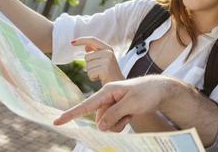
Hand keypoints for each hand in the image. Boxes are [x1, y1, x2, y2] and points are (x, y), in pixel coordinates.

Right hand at [53, 75, 170, 131]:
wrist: (161, 90)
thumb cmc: (147, 92)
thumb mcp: (131, 103)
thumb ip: (113, 114)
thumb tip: (99, 126)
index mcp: (108, 91)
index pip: (86, 105)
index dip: (71, 114)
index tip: (57, 121)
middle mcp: (108, 97)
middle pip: (99, 119)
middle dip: (112, 122)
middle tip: (128, 114)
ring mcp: (112, 104)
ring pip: (106, 123)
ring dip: (118, 124)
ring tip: (131, 114)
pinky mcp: (118, 110)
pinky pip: (113, 123)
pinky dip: (121, 123)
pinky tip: (131, 115)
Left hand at [72, 37, 122, 84]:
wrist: (118, 84)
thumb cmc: (109, 72)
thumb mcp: (104, 59)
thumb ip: (95, 52)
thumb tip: (86, 46)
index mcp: (108, 48)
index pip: (92, 40)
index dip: (82, 40)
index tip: (72, 42)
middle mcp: (108, 52)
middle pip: (87, 56)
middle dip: (89, 65)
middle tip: (100, 70)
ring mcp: (107, 61)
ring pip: (87, 66)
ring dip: (91, 72)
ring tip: (101, 74)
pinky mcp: (105, 70)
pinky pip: (90, 73)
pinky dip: (92, 78)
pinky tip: (101, 78)